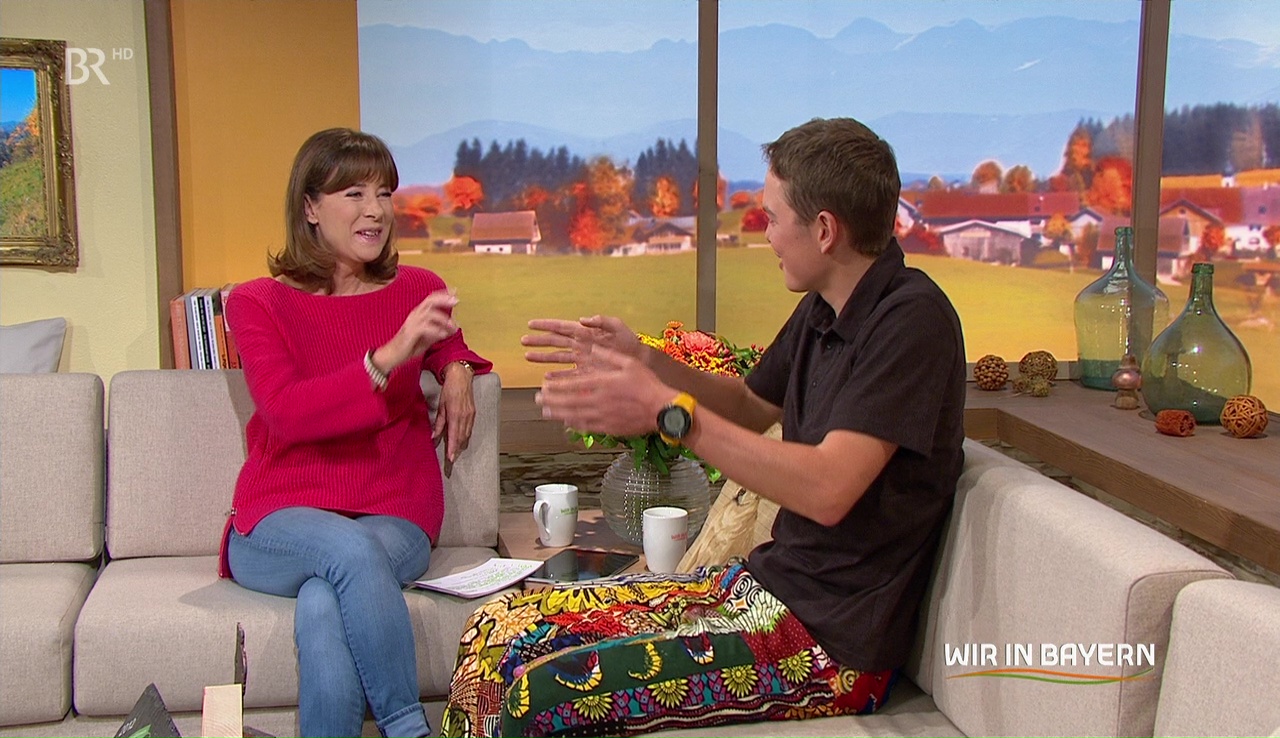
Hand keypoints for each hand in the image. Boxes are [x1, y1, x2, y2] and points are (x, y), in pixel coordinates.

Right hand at [373, 290, 457, 372]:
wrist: (391, 355)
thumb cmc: (407, 346)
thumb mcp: (426, 338)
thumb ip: (437, 332)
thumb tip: (450, 330)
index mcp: (418, 314)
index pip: (430, 299)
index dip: (443, 294)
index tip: (454, 291)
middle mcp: (414, 315)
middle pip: (430, 301)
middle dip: (444, 299)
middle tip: (456, 301)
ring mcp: (411, 323)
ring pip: (429, 314)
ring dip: (444, 320)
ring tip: (453, 327)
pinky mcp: (410, 332)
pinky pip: (425, 328)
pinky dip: (436, 330)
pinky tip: (443, 335)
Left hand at [434, 362, 475, 461]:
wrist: (461, 378)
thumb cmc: (449, 389)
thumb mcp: (441, 406)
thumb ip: (439, 422)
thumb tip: (434, 436)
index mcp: (455, 415)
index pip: (454, 436)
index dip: (452, 448)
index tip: (451, 458)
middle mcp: (465, 417)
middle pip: (461, 438)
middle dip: (457, 449)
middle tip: (452, 459)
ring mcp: (471, 415)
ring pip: (467, 434)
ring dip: (461, 444)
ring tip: (456, 451)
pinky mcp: (473, 413)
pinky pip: (470, 428)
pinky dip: (465, 435)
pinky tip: (462, 439)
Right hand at [522, 315, 644, 367]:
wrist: (640, 361)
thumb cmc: (629, 341)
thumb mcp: (617, 327)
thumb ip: (602, 321)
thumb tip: (584, 319)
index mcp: (585, 333)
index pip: (561, 327)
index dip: (546, 325)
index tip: (531, 324)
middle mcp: (581, 345)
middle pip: (555, 342)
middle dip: (539, 342)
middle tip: (523, 341)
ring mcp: (582, 359)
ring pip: (558, 358)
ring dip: (543, 358)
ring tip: (528, 357)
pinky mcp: (586, 373)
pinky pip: (568, 374)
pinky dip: (558, 376)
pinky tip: (547, 378)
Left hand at [536, 345, 670, 436]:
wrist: (662, 410)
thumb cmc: (647, 385)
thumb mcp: (629, 363)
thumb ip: (608, 355)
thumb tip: (592, 345)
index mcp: (603, 383)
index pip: (572, 385)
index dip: (556, 386)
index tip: (544, 386)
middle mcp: (599, 400)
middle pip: (568, 401)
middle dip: (551, 401)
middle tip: (537, 399)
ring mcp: (603, 416)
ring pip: (573, 415)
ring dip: (557, 413)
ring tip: (545, 412)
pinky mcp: (608, 427)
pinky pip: (586, 427)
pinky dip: (574, 425)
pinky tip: (566, 423)